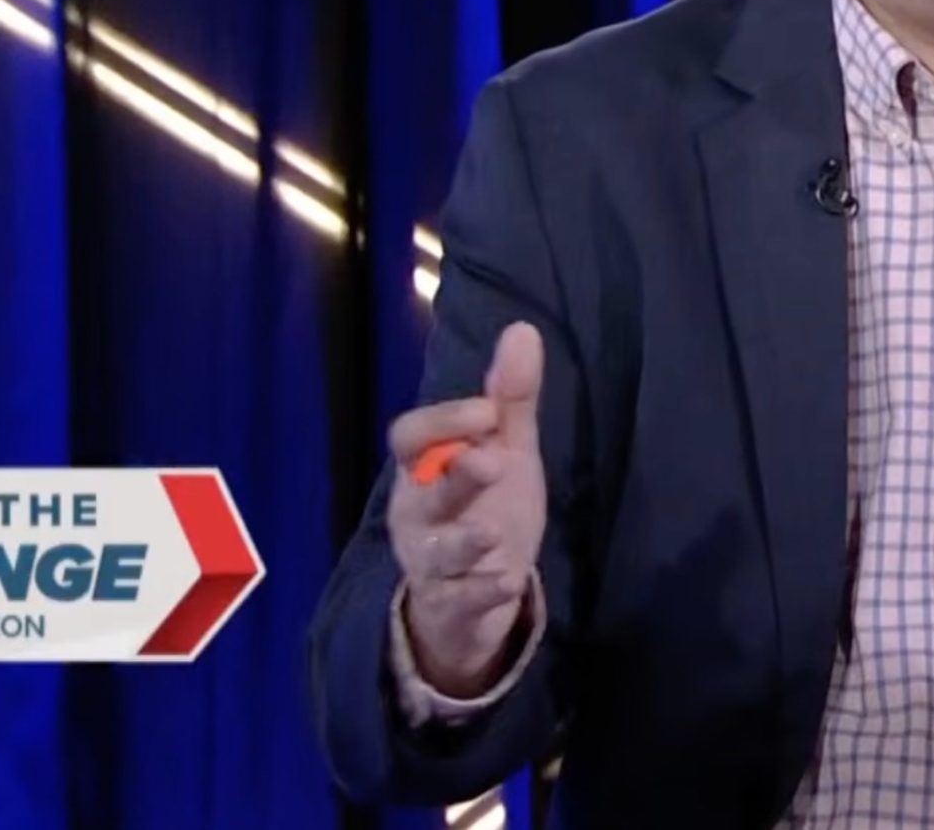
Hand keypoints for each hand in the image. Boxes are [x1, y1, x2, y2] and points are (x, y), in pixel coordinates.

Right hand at [384, 321, 548, 697]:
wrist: (481, 594)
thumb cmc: (486, 506)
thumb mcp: (506, 450)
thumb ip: (510, 398)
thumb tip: (523, 329)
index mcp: (425, 468)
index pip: (410, 438)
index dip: (443, 422)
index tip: (488, 412)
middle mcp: (418, 514)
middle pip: (424, 493)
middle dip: (455, 478)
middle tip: (490, 462)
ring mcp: (430, 563)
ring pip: (435, 552)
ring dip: (463, 542)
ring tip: (493, 534)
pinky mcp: (450, 606)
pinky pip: (459, 601)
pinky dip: (482, 593)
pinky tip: (510, 581)